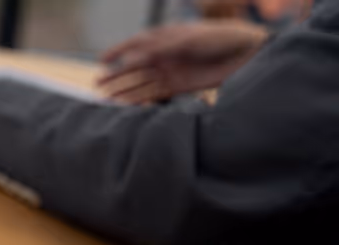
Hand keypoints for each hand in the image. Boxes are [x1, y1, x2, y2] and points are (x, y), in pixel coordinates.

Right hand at [98, 20, 268, 104]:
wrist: (247, 53)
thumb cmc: (220, 38)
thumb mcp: (188, 40)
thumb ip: (160, 49)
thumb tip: (132, 59)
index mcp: (166, 37)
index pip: (136, 43)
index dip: (118, 51)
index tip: (101, 60)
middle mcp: (165, 55)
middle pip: (135, 66)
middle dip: (116, 75)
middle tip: (97, 84)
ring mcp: (171, 71)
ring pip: (141, 82)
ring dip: (124, 90)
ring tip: (106, 100)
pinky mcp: (179, 87)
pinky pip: (154, 95)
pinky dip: (140, 100)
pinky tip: (127, 106)